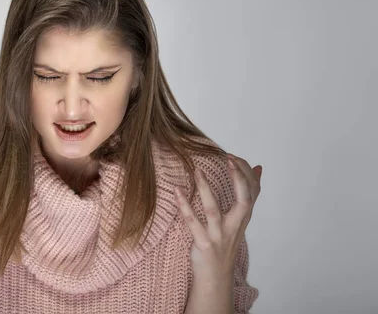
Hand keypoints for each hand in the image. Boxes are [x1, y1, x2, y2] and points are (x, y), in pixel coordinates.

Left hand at [174, 154, 261, 281]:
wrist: (215, 278)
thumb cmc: (225, 244)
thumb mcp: (239, 219)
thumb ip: (247, 195)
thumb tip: (258, 168)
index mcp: (243, 217)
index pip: (253, 192)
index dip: (245, 173)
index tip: (233, 157)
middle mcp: (234, 226)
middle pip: (244, 201)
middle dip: (238, 179)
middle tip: (229, 159)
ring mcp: (219, 236)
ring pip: (213, 210)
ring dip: (205, 189)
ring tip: (197, 170)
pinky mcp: (203, 244)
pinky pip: (192, 223)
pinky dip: (184, 206)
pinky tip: (177, 191)